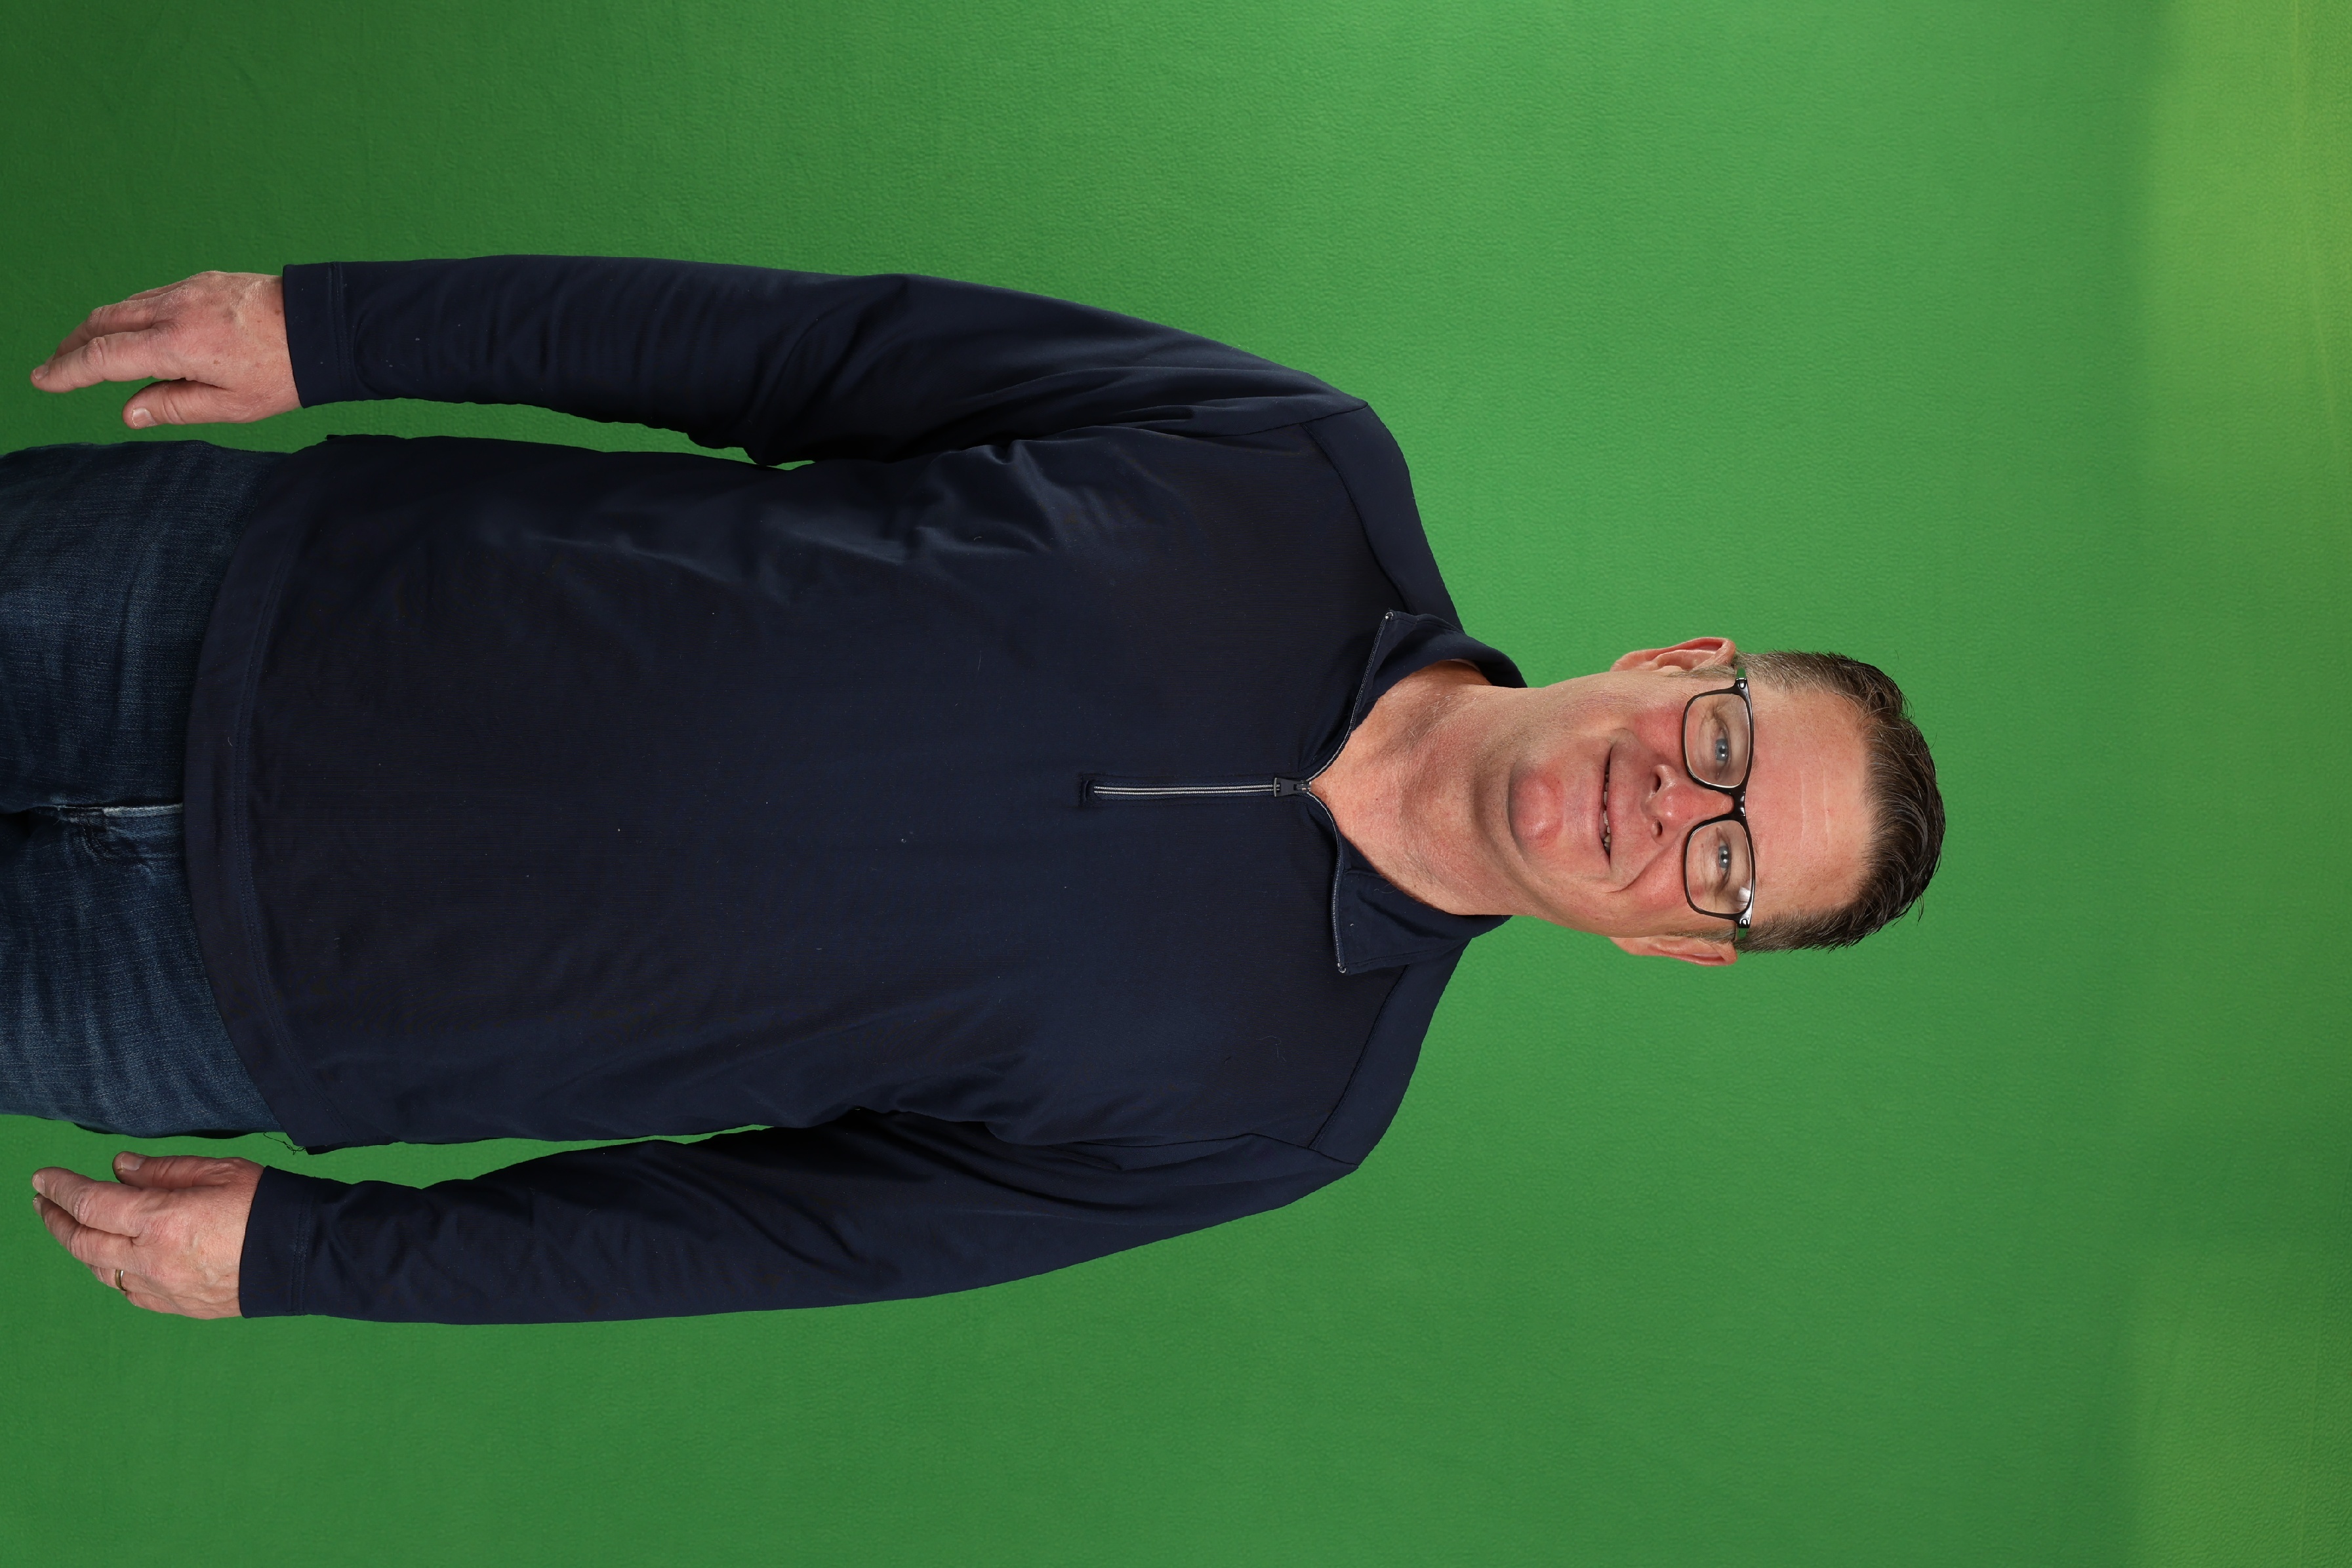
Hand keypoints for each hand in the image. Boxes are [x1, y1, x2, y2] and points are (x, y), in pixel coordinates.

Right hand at [29, 271, 298, 427]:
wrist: (327, 327)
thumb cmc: (286, 374)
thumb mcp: (233, 407)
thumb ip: (176, 407)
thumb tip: (128, 412)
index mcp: (177, 345)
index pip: (103, 357)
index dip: (67, 370)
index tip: (43, 379)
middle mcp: (174, 309)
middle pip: (103, 322)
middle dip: (73, 345)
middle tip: (55, 366)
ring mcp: (188, 289)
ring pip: (127, 306)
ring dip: (101, 327)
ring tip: (88, 351)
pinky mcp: (204, 280)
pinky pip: (154, 296)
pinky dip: (133, 314)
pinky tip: (137, 332)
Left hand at [31, 1153, 259, 1317]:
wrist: (308, 1255)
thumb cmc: (267, 1205)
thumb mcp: (219, 1171)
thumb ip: (164, 1170)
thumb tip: (120, 1168)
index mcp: (161, 1220)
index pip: (91, 1203)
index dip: (61, 1188)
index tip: (43, 1178)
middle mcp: (152, 1259)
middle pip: (82, 1242)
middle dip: (56, 1219)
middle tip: (45, 1202)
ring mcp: (162, 1288)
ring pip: (100, 1270)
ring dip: (81, 1247)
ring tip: (76, 1228)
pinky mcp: (177, 1306)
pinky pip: (128, 1292)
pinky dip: (111, 1272)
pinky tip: (114, 1259)